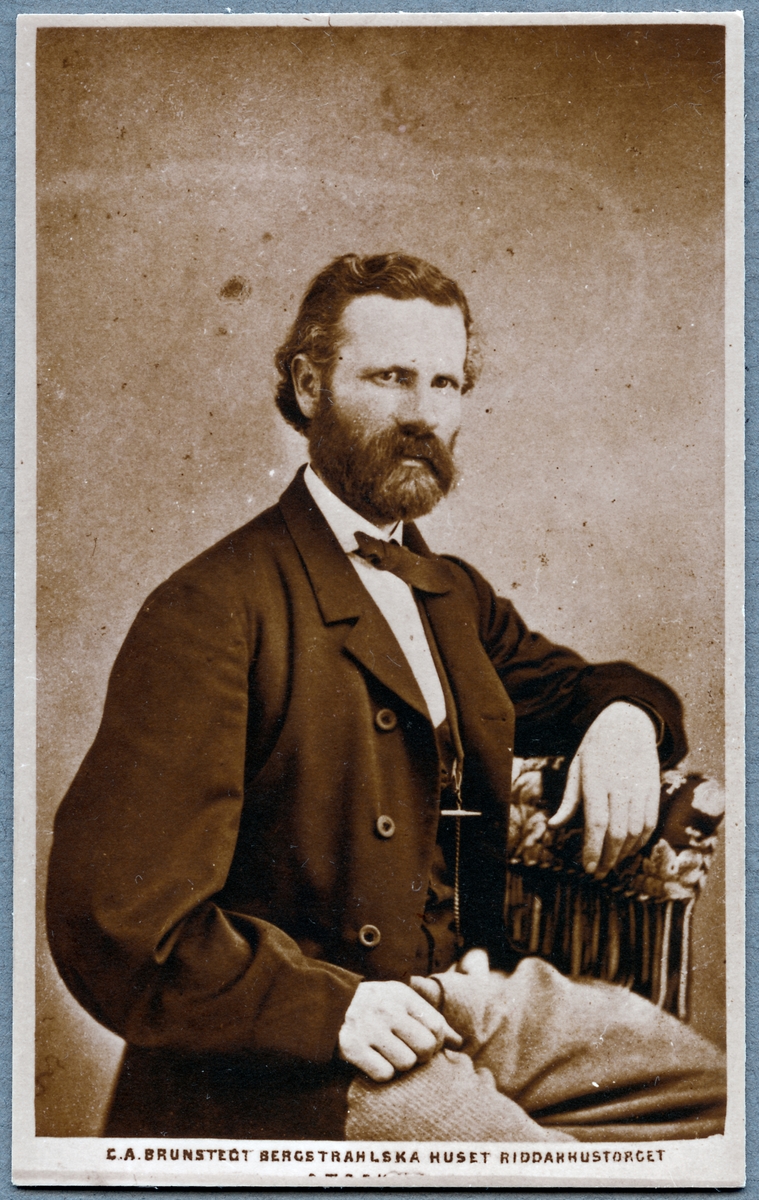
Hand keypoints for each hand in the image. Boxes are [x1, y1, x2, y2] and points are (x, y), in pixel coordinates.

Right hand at [338, 980, 461, 1081]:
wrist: (329, 1005)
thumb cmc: (375, 1005)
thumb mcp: (402, 1002)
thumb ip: (430, 1020)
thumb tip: (459, 1043)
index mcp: (402, 996)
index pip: (437, 1026)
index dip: (437, 1041)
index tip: (426, 1043)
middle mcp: (386, 1010)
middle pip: (426, 1047)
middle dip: (422, 1056)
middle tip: (410, 1052)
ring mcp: (369, 1029)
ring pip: (406, 1064)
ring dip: (400, 1065)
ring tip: (389, 1054)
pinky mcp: (353, 1048)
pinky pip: (384, 1074)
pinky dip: (382, 1073)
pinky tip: (375, 1061)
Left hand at [548, 702, 659, 878]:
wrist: (628, 723)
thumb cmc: (596, 749)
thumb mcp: (576, 768)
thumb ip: (568, 800)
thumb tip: (553, 826)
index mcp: (596, 780)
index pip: (596, 822)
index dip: (593, 849)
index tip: (588, 868)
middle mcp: (620, 785)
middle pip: (617, 831)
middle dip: (608, 857)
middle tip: (599, 873)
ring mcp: (640, 787)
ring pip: (636, 830)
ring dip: (624, 853)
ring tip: (611, 864)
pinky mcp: (654, 789)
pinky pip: (650, 822)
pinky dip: (641, 841)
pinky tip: (630, 850)